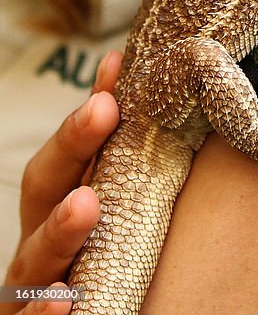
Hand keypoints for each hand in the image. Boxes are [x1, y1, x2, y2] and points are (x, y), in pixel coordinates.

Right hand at [2, 54, 121, 314]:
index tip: (114, 76)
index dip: (86, 116)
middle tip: (104, 110)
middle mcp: (38, 243)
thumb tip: (125, 69)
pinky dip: (45, 314)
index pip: (66, 155)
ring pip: (35, 259)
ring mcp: (28, 290)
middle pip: (44, 190)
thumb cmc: (91, 262)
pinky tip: (64, 302)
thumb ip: (113, 151)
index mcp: (57, 209)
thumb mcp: (103, 205)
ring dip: (60, 231)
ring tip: (86, 204)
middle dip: (71, 147)